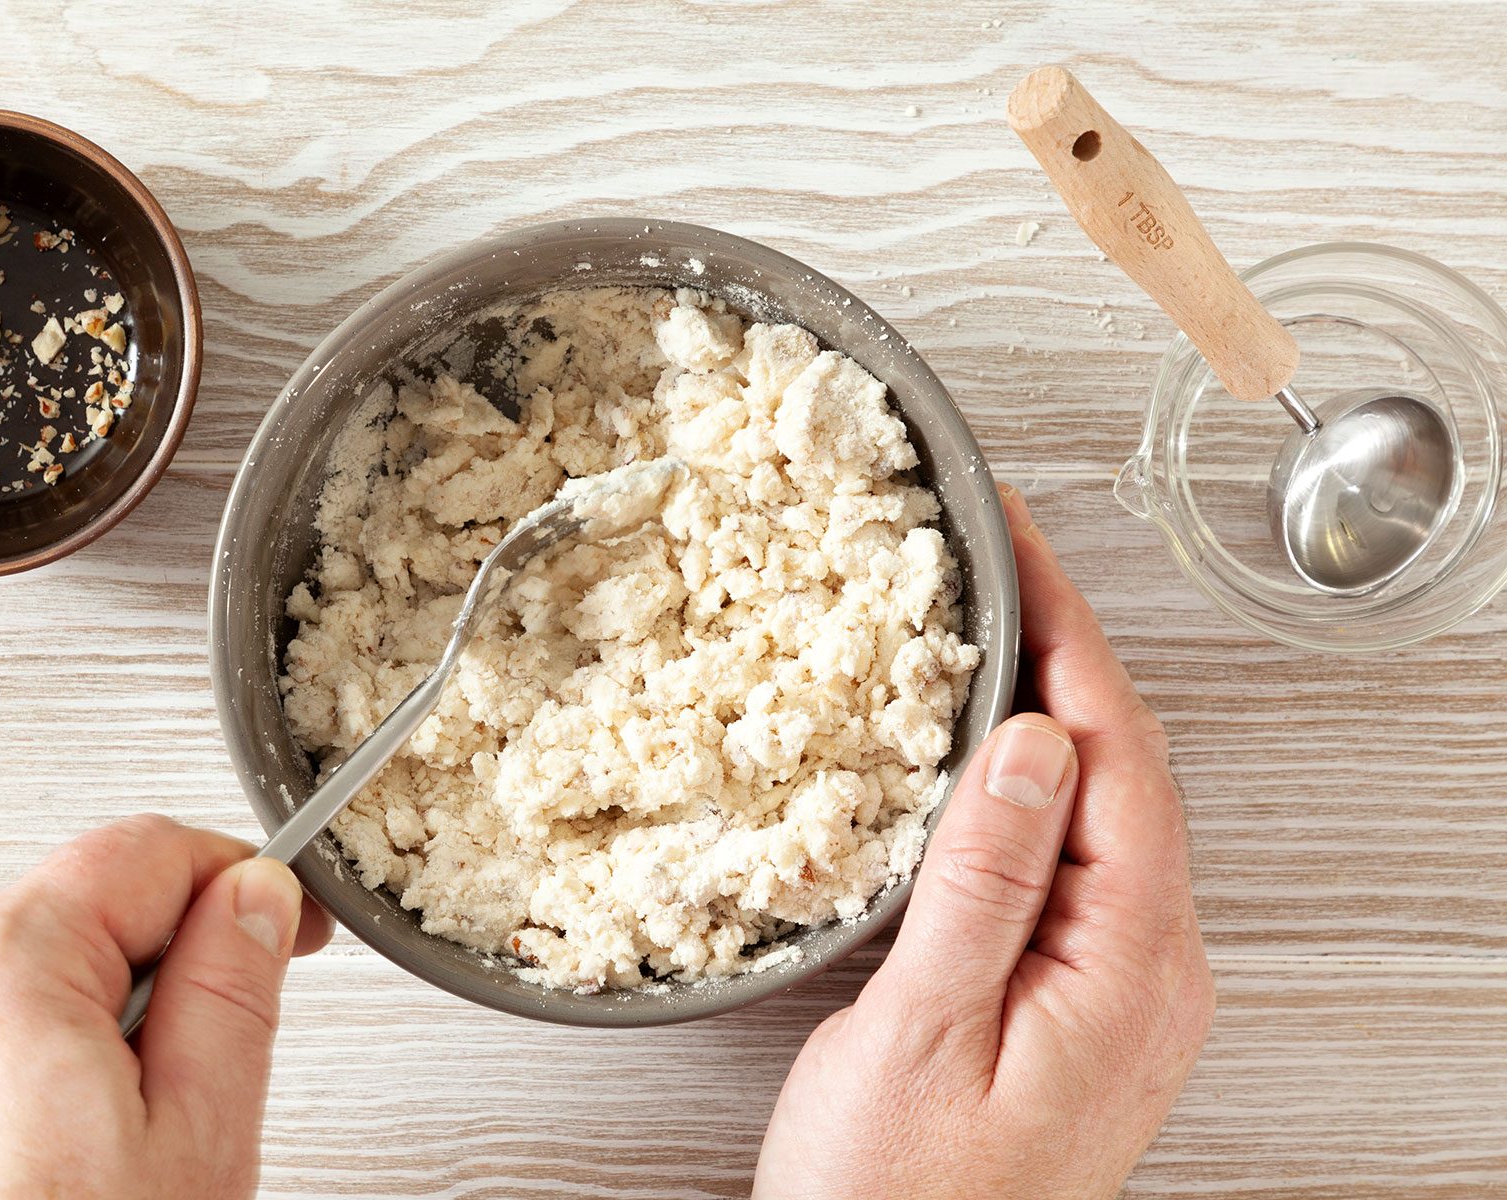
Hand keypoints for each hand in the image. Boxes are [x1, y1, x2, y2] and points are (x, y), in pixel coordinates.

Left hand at [0, 815, 332, 1199]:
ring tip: (123, 1142)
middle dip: (170, 967)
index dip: (243, 881)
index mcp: (4, 960)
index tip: (291, 925)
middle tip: (207, 1072)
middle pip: (91, 905)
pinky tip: (62, 1158)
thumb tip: (257, 898)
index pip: (151, 849)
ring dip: (107, 1022)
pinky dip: (44, 1064)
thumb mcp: (194, 1135)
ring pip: (41, 968)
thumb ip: (233, 989)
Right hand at [754, 484, 1214, 1198]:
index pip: (1121, 756)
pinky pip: (1074, 858)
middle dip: (1063, 652)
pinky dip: (1031, 783)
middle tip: (994, 561)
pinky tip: (985, 755)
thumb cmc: (896, 1199)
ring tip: (984, 627)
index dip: (1070, 635)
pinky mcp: (1080, 999)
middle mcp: (1153, 972)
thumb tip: (1033, 742)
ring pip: (1102, 808)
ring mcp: (1123, 988)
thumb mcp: (924, 1032)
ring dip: (1048, 711)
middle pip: (1127, 769)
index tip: (1021, 544)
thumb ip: (985, 883)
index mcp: (1132, 968)